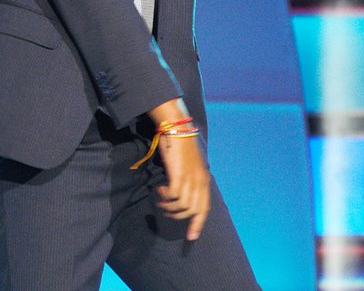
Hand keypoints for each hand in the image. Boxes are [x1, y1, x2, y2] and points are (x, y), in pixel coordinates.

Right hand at [148, 98, 210, 240]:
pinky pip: (174, 196)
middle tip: (165, 211)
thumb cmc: (179, 143)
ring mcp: (190, 178)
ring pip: (183, 206)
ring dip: (169, 207)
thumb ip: (188, 177)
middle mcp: (199, 180)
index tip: (191, 236)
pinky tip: (159, 188)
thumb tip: (180, 192)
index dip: (198, 223)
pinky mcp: (179, 174)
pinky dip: (165, 196)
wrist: (176, 127)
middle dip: (178, 217)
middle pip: (194, 210)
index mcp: (203, 179)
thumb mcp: (187, 163)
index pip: (204, 207)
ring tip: (160, 199)